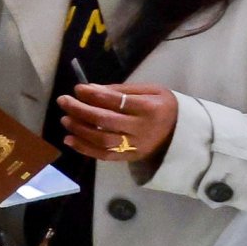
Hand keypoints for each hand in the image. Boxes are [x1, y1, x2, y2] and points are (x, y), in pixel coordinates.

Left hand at [59, 81, 178, 168]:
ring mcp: (136, 145)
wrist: (183, 133)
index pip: (117, 101)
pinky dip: (85, 148)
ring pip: (103, 140)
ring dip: (79, 129)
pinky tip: (70, 139)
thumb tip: (91, 88)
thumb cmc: (164, 106)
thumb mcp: (151, 91)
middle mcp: (142, 129)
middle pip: (106, 121)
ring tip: (65, 119)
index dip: (94, 95)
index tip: (78, 89)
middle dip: (80, 110)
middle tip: (63, 101)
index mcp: (150, 108)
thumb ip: (122, 90)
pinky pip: (105, 156)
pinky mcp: (131, 157)